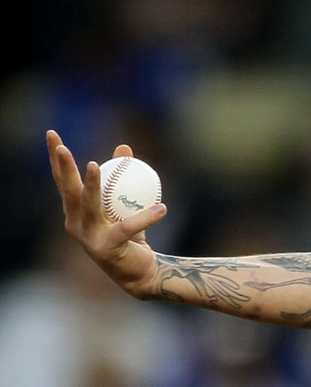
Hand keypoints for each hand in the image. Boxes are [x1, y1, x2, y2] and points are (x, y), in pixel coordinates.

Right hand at [47, 130, 166, 299]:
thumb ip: (123, 176)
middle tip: (61, 146)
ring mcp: (88, 238)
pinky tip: (162, 208)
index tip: (52, 134)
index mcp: (76, 212)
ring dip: (90, 185)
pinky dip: (146, 218)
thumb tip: (124, 147)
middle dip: (62, 168)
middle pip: (68, 191)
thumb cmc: (130, 234)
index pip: (63, 180)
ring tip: (93, 164)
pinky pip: (128, 228)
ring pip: (89, 206)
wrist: (141, 271)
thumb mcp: (126, 203)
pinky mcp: (106, 249)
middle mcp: (76, 224)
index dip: (56, 159)